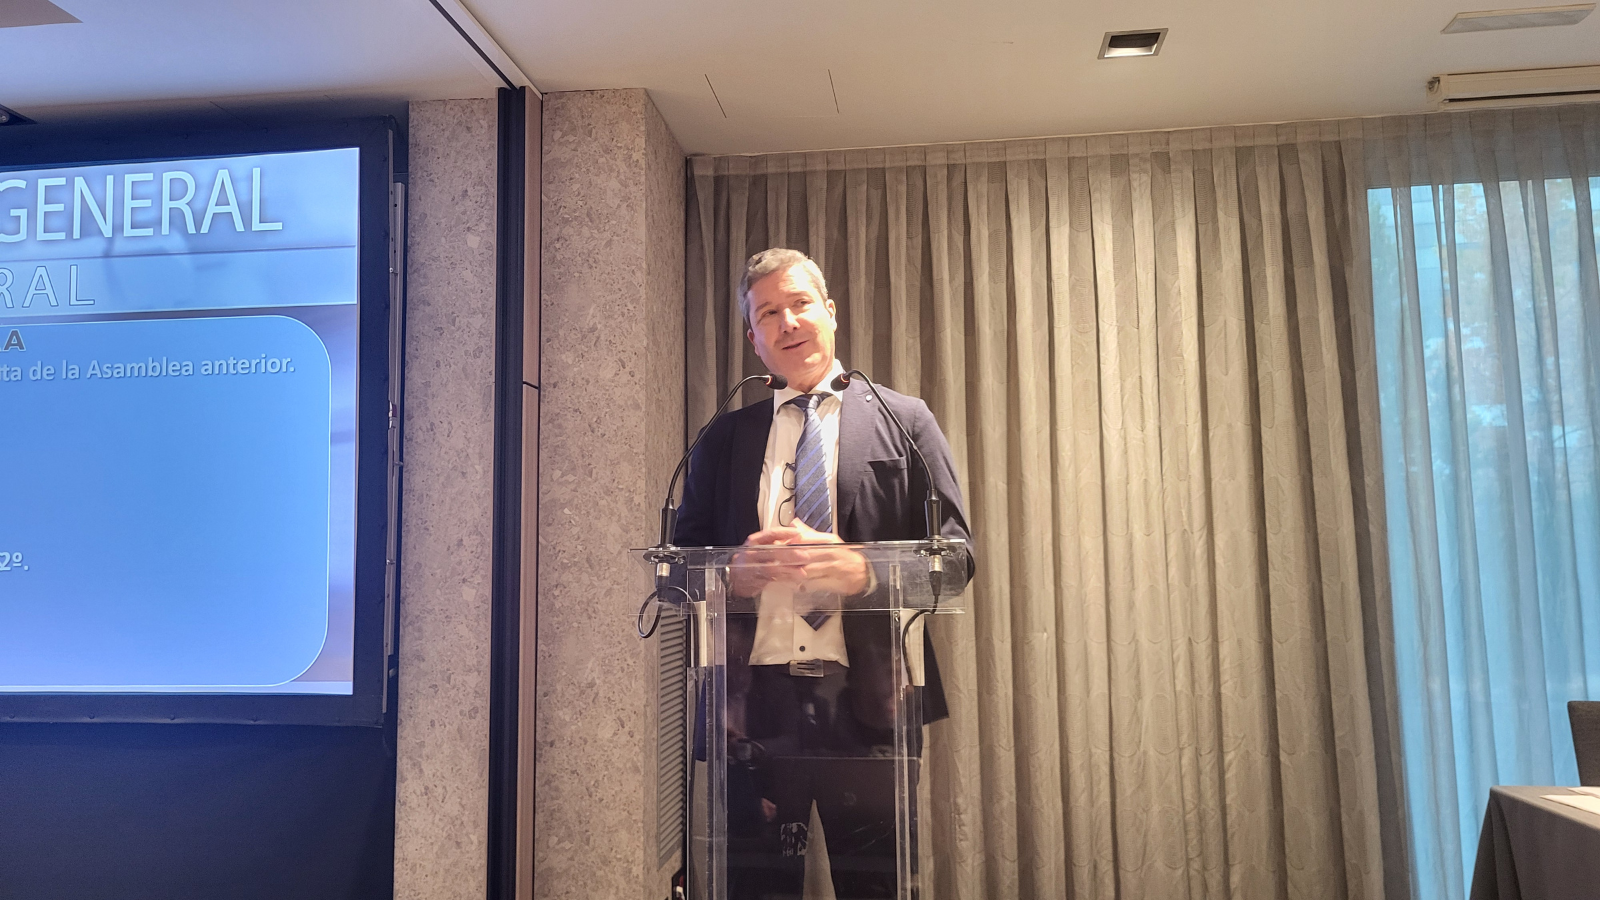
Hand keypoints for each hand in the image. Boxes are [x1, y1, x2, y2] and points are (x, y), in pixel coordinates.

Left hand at [737, 521, 869, 595]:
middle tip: (770, 562)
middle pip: (804, 555)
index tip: (774, 546)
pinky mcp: (832, 583)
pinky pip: (812, 585)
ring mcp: (832, 569)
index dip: (789, 543)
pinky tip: (790, 585)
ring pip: (806, 571)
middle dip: (786, 560)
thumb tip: (793, 522)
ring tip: (776, 574)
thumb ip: (809, 533)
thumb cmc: (841, 555)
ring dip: (790, 574)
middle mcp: (830, 553)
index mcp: (828, 540)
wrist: (861, 573)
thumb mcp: (827, 540)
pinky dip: (800, 585)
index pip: (805, 539)